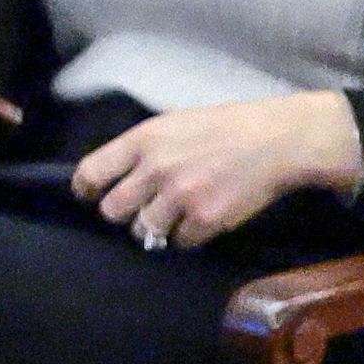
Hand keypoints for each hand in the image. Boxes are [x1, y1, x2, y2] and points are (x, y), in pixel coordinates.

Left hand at [67, 90, 363, 247]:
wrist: (277, 140)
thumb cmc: (227, 127)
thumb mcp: (176, 122)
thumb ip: (145, 147)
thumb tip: (117, 173)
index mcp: (144, 139)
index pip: (91, 172)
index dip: (86, 187)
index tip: (90, 194)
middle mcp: (156, 169)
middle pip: (112, 210)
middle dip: (124, 211)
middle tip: (140, 207)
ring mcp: (180, 196)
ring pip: (144, 230)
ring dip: (155, 226)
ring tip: (174, 213)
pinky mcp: (205, 219)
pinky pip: (180, 241)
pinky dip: (188, 234)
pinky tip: (201, 217)